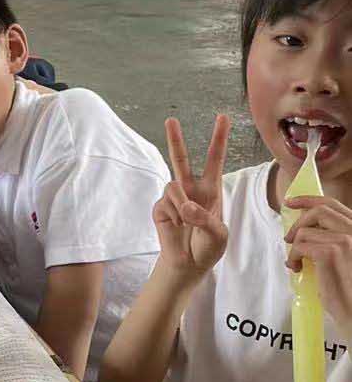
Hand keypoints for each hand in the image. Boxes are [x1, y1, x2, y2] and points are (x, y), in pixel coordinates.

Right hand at [155, 115, 229, 279]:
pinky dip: (173, 216)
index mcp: (211, 190)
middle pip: (181, 159)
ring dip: (182, 204)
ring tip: (187, 222)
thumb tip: (185, 206)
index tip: (222, 116)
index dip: (218, 138)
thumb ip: (205, 219)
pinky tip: (176, 227)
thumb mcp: (219, 235)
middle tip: (171, 119)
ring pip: (173, 185)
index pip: (215, 159)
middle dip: (175, 139)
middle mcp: (191, 189)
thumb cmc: (208, 247)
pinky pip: (165, 203)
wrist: (188, 264)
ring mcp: (173, 198)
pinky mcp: (160, 208)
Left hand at [285, 194, 351, 338]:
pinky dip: (293, 257)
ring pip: (306, 231)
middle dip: (298, 219)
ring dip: (295, 247)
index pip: (335, 205)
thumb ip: (333, 243)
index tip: (291, 202)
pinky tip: (297, 269)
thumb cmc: (349, 293)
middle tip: (288, 237)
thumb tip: (306, 232)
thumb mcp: (344, 261)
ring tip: (297, 263)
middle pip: (321, 209)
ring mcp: (347, 240)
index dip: (309, 199)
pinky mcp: (332, 252)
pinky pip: (301, 246)